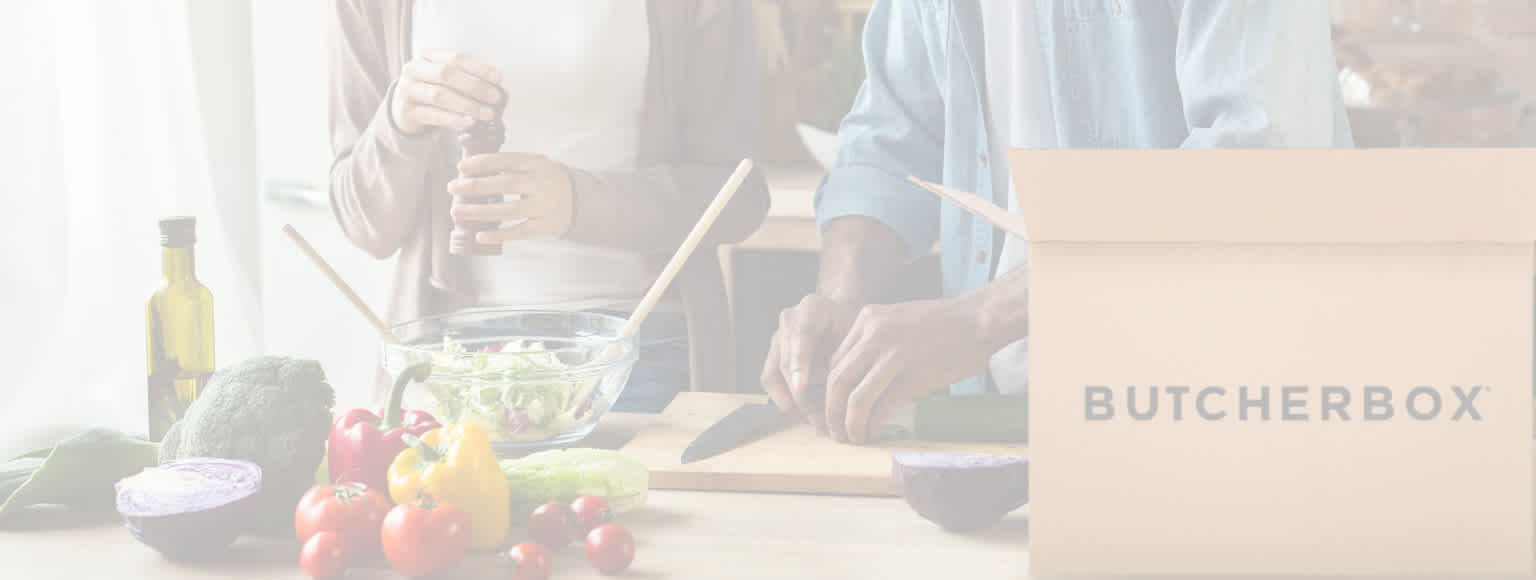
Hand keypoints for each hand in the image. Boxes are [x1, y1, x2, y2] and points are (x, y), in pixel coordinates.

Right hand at [390, 49, 504, 134]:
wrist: (403, 109)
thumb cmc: (431, 90)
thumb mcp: (446, 80)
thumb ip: (470, 80)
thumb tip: (502, 89)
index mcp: (426, 56)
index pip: (456, 57)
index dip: (479, 67)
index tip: (499, 78)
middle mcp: (414, 69)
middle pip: (447, 74)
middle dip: (475, 86)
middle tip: (496, 98)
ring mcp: (408, 90)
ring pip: (440, 95)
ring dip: (468, 105)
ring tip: (488, 114)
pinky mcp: (407, 112)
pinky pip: (433, 115)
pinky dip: (454, 119)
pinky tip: (470, 122)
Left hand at [449, 153, 574, 243]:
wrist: (581, 201)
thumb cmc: (548, 181)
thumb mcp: (536, 166)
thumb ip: (512, 165)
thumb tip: (473, 168)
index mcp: (538, 164)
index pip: (508, 160)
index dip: (484, 163)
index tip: (461, 166)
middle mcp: (542, 184)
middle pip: (506, 184)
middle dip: (476, 186)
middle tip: (452, 188)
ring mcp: (545, 207)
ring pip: (509, 210)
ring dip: (480, 212)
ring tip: (457, 212)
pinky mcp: (545, 227)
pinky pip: (519, 232)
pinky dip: (499, 234)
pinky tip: (480, 235)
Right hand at [760, 294, 859, 431]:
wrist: (847, 322)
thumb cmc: (858, 331)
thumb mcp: (858, 339)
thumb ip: (844, 360)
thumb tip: (836, 396)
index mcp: (812, 308)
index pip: (801, 334)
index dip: (799, 361)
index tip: (801, 387)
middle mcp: (789, 319)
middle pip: (785, 360)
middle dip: (800, 394)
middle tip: (820, 418)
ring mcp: (778, 336)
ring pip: (773, 375)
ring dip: (791, 402)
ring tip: (815, 421)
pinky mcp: (773, 354)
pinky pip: (771, 382)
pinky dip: (786, 400)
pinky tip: (806, 415)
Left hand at [824, 296, 1008, 444]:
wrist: (980, 320)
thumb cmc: (944, 324)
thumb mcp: (899, 321)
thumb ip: (875, 344)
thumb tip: (858, 378)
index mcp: (867, 319)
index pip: (833, 361)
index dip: (829, 391)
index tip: (834, 409)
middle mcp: (873, 334)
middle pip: (836, 380)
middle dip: (831, 412)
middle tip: (835, 431)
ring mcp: (892, 354)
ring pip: (853, 397)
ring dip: (848, 424)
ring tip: (853, 438)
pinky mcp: (912, 376)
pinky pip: (880, 407)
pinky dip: (871, 425)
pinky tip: (873, 434)